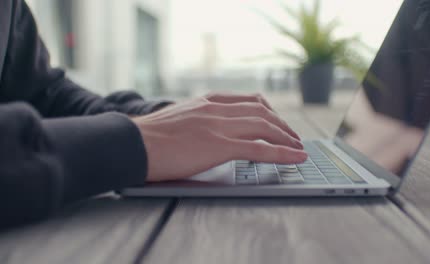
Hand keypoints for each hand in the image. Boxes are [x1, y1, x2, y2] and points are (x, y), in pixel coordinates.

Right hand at [132, 93, 306, 181]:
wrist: (130, 144)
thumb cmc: (147, 138)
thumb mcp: (176, 119)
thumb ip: (195, 121)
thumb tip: (204, 133)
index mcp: (206, 102)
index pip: (247, 100)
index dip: (268, 111)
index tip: (277, 121)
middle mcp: (215, 109)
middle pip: (261, 111)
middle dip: (282, 124)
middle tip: (293, 136)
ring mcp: (218, 126)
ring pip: (264, 126)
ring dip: (286, 137)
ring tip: (298, 147)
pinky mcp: (219, 145)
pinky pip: (260, 148)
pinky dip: (282, 152)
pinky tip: (295, 157)